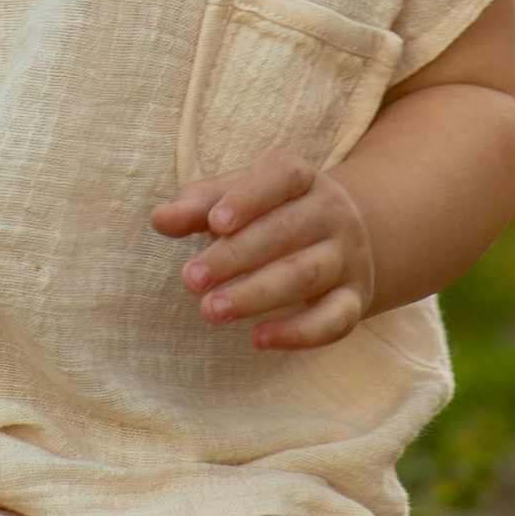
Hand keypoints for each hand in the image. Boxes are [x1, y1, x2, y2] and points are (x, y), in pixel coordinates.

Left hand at [150, 149, 376, 350]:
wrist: (344, 237)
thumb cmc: (272, 214)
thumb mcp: (239, 199)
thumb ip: (199, 205)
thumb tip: (160, 219)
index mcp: (302, 178)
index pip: (282, 176)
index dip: (250, 197)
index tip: (215, 222)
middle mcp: (330, 212)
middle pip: (285, 231)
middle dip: (235, 256)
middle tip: (191, 279)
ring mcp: (346, 256)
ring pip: (306, 274)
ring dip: (257, 295)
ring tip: (211, 311)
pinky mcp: (354, 298)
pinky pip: (335, 319)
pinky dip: (298, 332)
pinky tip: (257, 339)